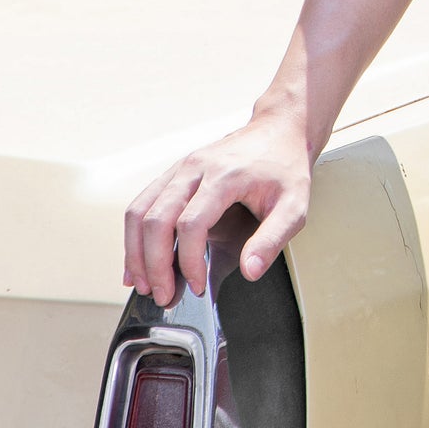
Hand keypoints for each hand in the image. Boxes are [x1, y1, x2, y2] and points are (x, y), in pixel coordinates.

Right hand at [123, 99, 311, 306]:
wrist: (278, 130)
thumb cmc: (286, 168)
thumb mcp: (295, 206)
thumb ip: (272, 240)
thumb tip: (249, 271)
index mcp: (224, 176)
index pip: (191, 224)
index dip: (189, 261)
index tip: (198, 287)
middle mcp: (195, 168)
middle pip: (156, 219)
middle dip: (154, 264)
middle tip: (162, 296)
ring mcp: (179, 168)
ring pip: (139, 211)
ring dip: (135, 252)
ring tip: (143, 285)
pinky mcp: (173, 174)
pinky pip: (141, 204)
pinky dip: (133, 236)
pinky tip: (136, 261)